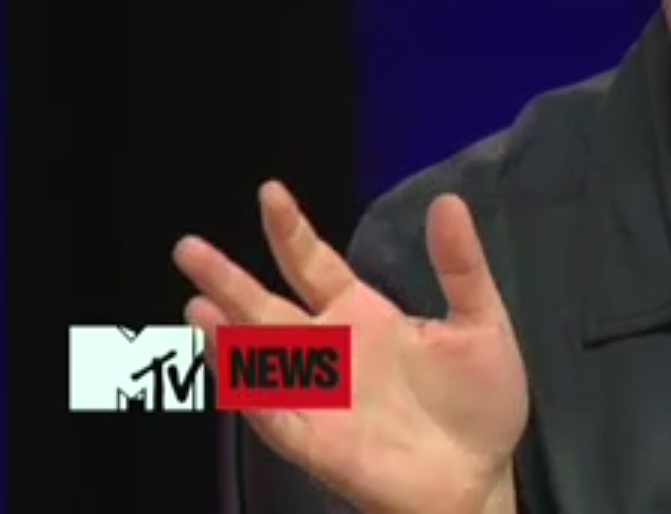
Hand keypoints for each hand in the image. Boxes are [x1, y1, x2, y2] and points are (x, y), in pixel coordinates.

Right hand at [173, 182, 528, 513]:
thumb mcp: (481, 322)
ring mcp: (319, 397)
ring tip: (197, 305)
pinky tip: (230, 367)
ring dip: (227, 335)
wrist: (481, 478)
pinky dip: (250, 394)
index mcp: (365, 315)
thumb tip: (446, 201)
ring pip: (259, 360)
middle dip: (228, 279)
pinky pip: (275, 416)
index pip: (314, 265)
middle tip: (189, 247)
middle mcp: (330, 351)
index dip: (290, 232)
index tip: (270, 192)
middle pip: (268, 307)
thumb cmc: (480, 402)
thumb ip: (460, 265)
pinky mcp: (318, 443)